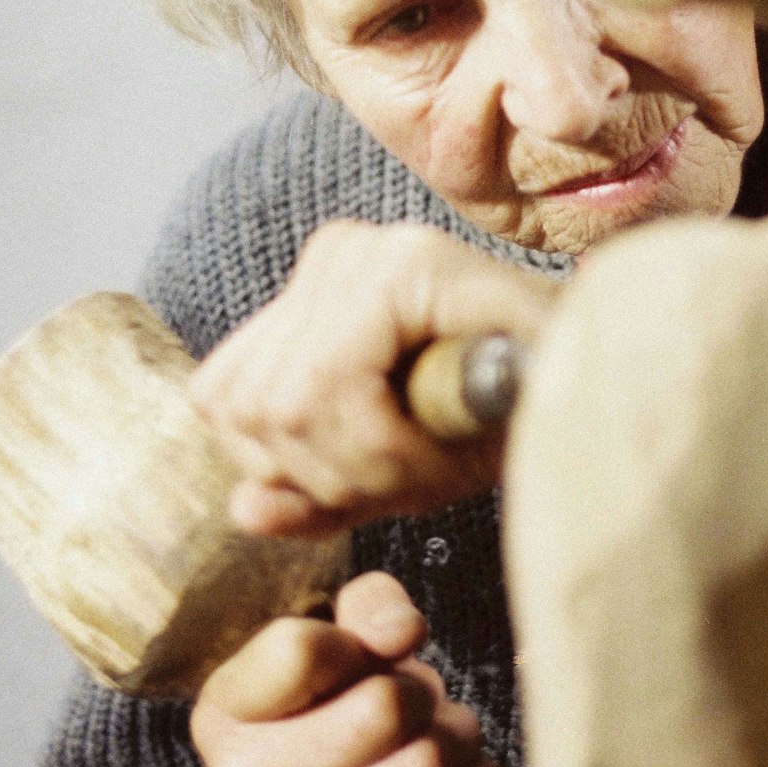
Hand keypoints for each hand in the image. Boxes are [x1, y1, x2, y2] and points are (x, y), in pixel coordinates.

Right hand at [191, 572, 498, 766]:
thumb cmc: (339, 707)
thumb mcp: (336, 639)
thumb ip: (367, 608)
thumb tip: (402, 631)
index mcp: (226, 716)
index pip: (300, 651)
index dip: (352, 642)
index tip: (357, 657)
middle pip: (384, 706)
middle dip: (418, 691)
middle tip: (408, 702)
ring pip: (428, 760)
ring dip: (454, 736)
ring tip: (430, 739)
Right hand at [193, 220, 556, 536]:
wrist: (546, 353)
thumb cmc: (541, 392)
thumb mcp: (497, 443)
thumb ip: (372, 483)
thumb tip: (246, 512)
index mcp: (405, 264)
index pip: (320, 394)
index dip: (369, 464)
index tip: (435, 480)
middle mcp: (344, 253)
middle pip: (273, 409)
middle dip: (341, 476)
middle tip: (411, 483)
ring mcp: (310, 273)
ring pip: (237, 408)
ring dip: (307, 469)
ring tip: (385, 469)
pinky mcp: (286, 304)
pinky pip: (221, 394)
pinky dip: (270, 449)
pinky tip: (340, 453)